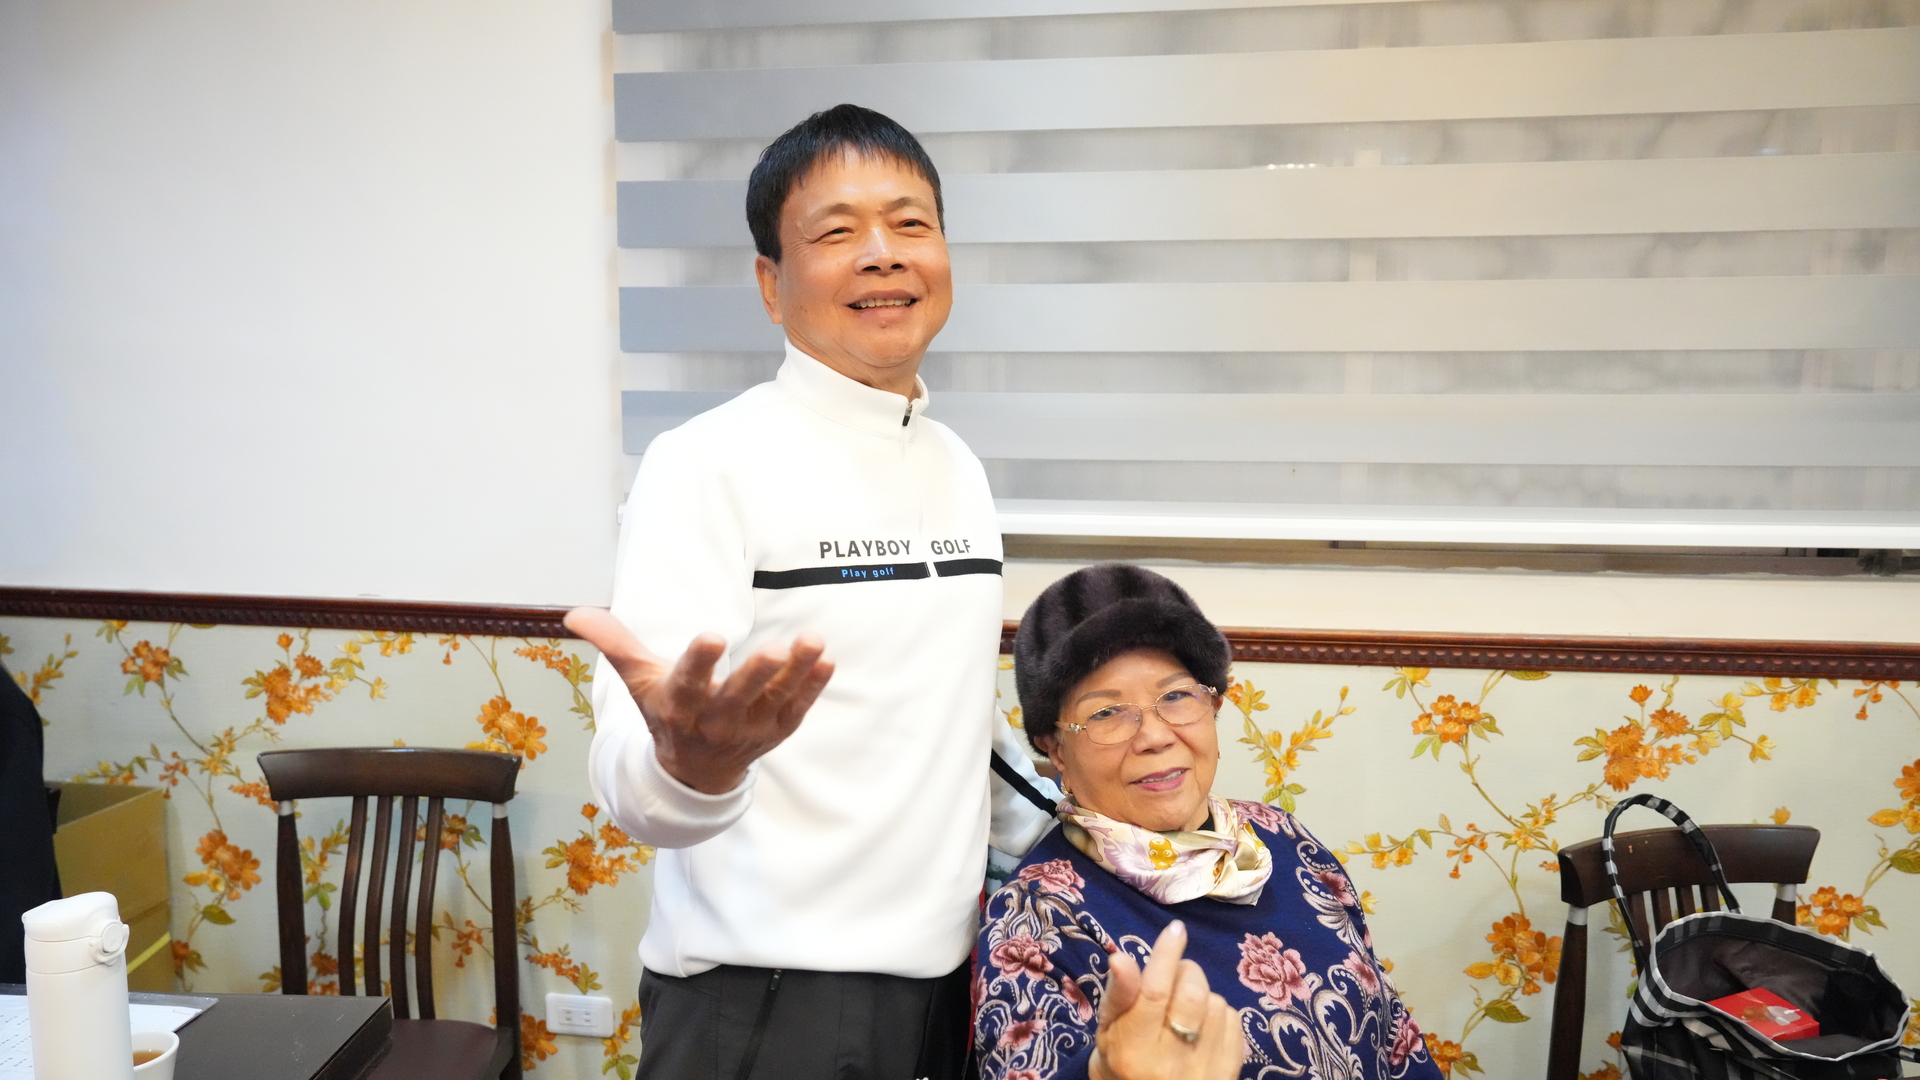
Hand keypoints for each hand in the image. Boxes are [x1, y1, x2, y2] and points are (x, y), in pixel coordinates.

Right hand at [564, 607, 834, 793]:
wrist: (694, 773)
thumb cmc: (667, 711)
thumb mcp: (639, 680)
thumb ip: (614, 643)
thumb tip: (574, 613)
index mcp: (677, 705)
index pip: (688, 682)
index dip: (699, 661)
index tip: (712, 636)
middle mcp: (713, 721)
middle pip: (736, 697)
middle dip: (754, 674)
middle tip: (774, 648)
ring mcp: (748, 730)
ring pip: (773, 700)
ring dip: (795, 673)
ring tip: (812, 642)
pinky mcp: (775, 732)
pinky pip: (796, 709)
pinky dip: (812, 688)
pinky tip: (826, 661)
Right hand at [1089, 921, 1245, 1079]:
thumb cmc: (1119, 1058)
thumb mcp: (1108, 1027)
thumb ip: (1118, 993)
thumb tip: (1120, 956)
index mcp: (1132, 1050)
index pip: (1154, 992)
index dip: (1166, 955)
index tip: (1175, 929)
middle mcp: (1170, 1064)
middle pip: (1193, 994)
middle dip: (1186, 971)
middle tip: (1175, 976)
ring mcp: (1204, 1071)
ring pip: (1215, 1003)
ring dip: (1202, 994)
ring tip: (1185, 1009)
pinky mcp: (1228, 1073)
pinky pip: (1234, 1021)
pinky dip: (1219, 1013)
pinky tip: (1202, 1027)